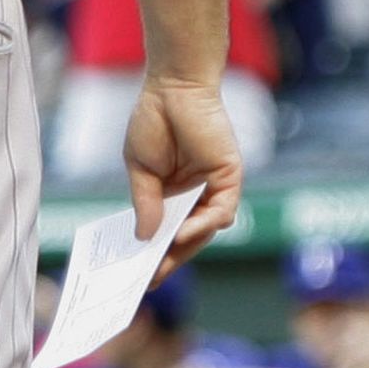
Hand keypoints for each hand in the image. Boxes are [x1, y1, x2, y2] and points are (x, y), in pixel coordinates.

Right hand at [122, 75, 242, 267]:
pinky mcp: (229, 177)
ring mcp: (214, 187)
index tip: (139, 274)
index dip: (156, 253)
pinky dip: (204, 225)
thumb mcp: (140, 169)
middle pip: (187, 235)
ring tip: (162, 265)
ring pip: (205, 229)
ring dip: (185, 247)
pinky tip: (183, 234)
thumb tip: (144, 238)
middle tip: (151, 280)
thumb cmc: (154, 121)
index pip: (169, 230)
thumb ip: (146, 204)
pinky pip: (221, 211)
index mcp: (174, 192)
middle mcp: (197, 193)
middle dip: (170, 259)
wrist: (173, 87)